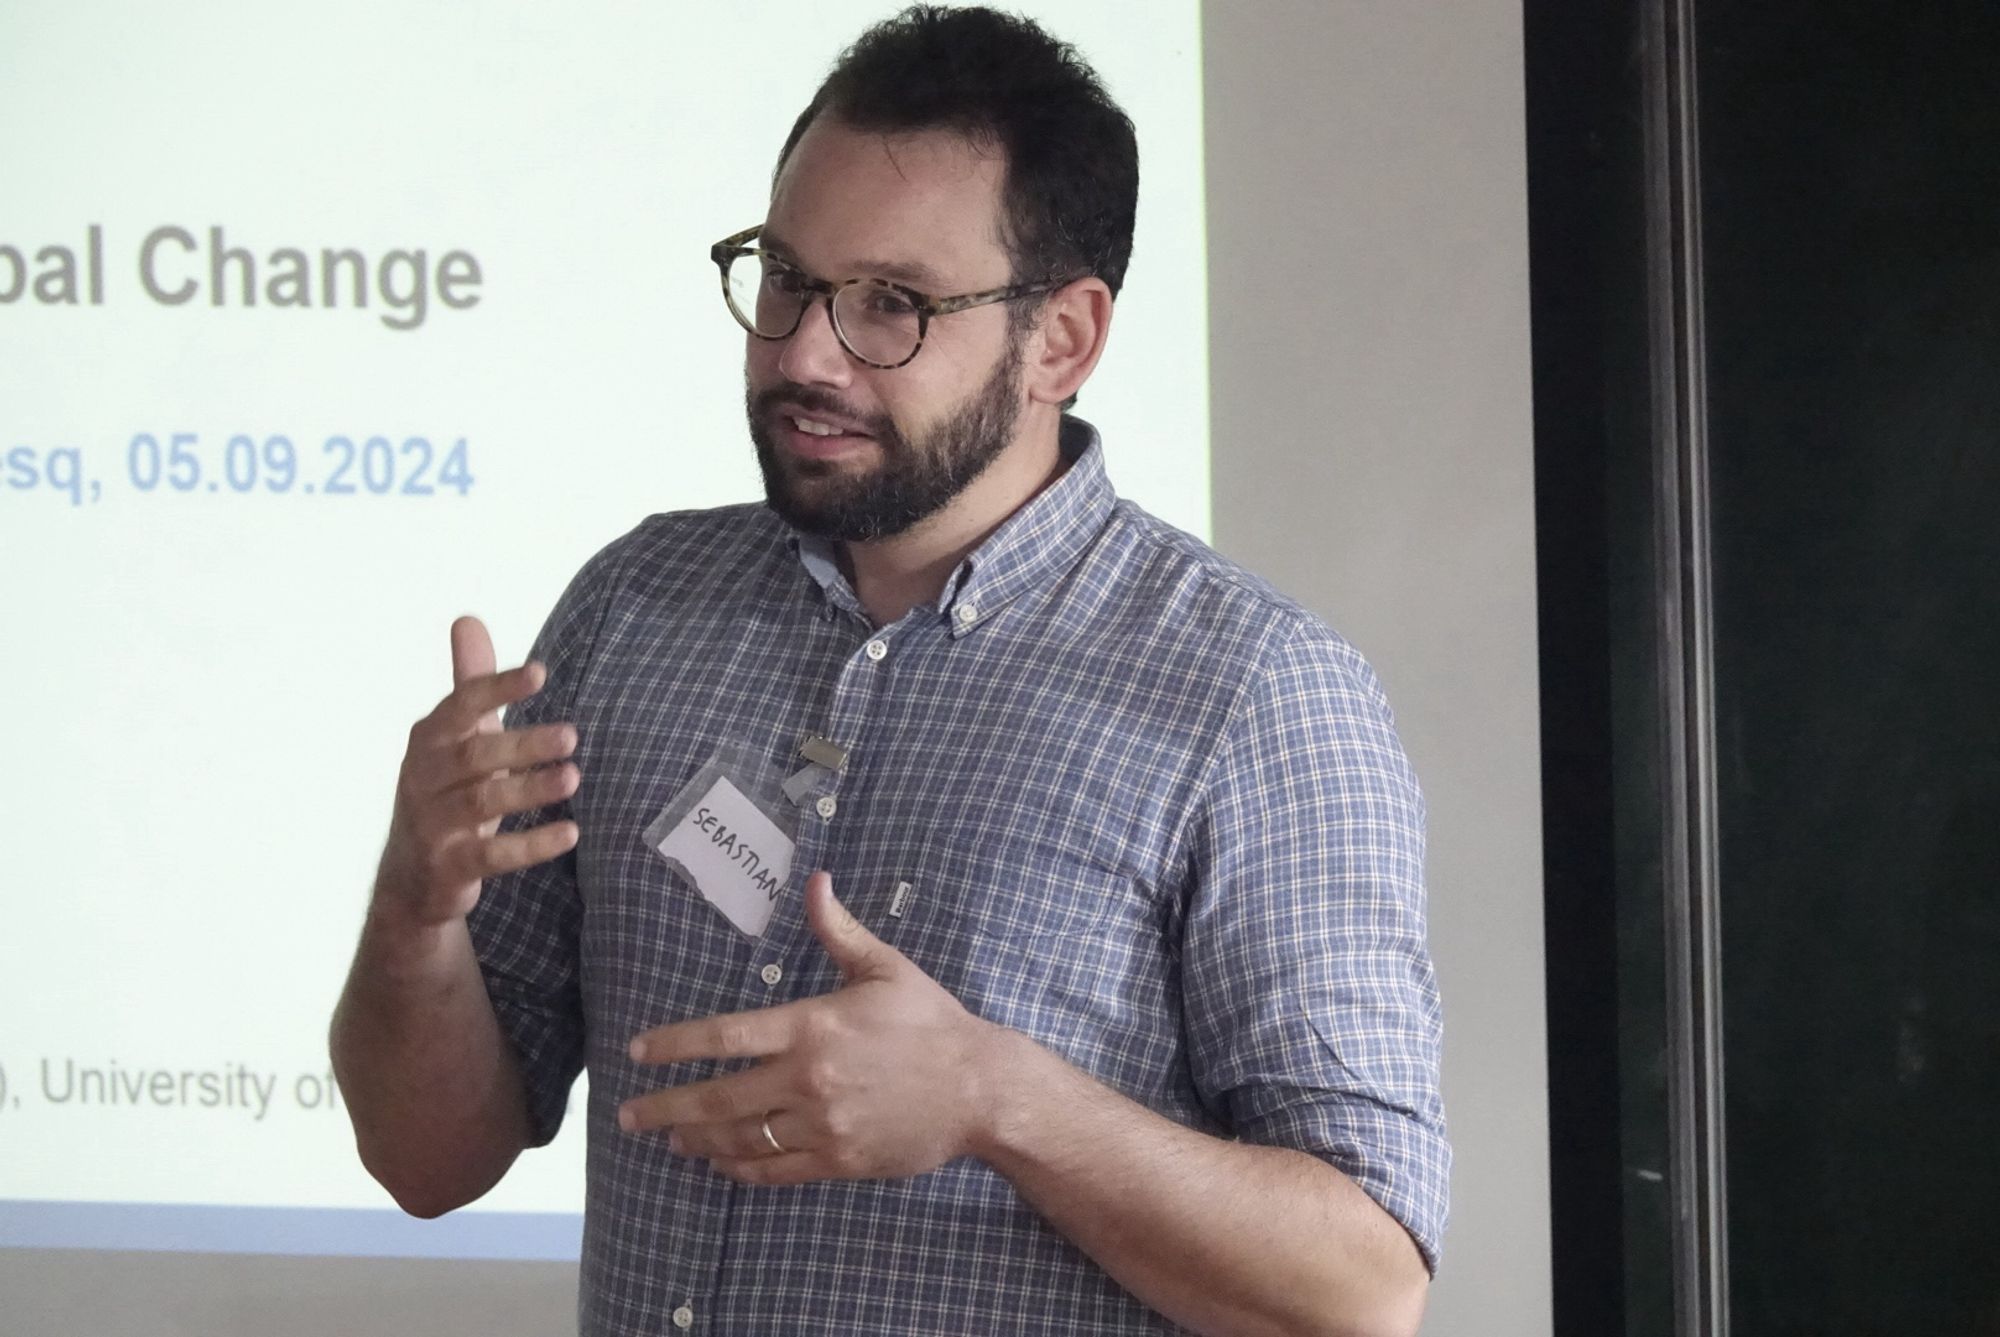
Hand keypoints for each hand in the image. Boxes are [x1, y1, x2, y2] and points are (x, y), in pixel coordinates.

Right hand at [374, 615, 579, 931]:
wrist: (412, 878)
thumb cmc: (446, 793)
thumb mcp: (456, 738)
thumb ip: (469, 683)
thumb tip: (468, 619)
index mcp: (430, 740)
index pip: (461, 705)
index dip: (497, 687)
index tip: (539, 672)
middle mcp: (424, 778)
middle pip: (475, 756)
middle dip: (523, 744)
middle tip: (572, 734)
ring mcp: (433, 825)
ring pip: (483, 802)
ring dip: (530, 789)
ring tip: (573, 776)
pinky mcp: (449, 867)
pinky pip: (492, 856)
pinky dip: (532, 845)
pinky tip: (571, 833)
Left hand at [620, 871, 1001, 1184]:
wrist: (980, 1089)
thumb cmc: (931, 1021)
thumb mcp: (887, 968)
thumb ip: (839, 930)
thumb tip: (815, 881)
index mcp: (813, 1025)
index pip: (725, 1036)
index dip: (674, 1045)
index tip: (637, 1052)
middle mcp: (808, 1078)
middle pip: (718, 1099)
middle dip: (666, 1109)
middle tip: (629, 1115)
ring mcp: (822, 1125)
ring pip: (741, 1139)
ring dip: (697, 1142)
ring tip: (671, 1140)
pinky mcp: (839, 1160)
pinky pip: (775, 1170)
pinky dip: (741, 1169)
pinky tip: (721, 1164)